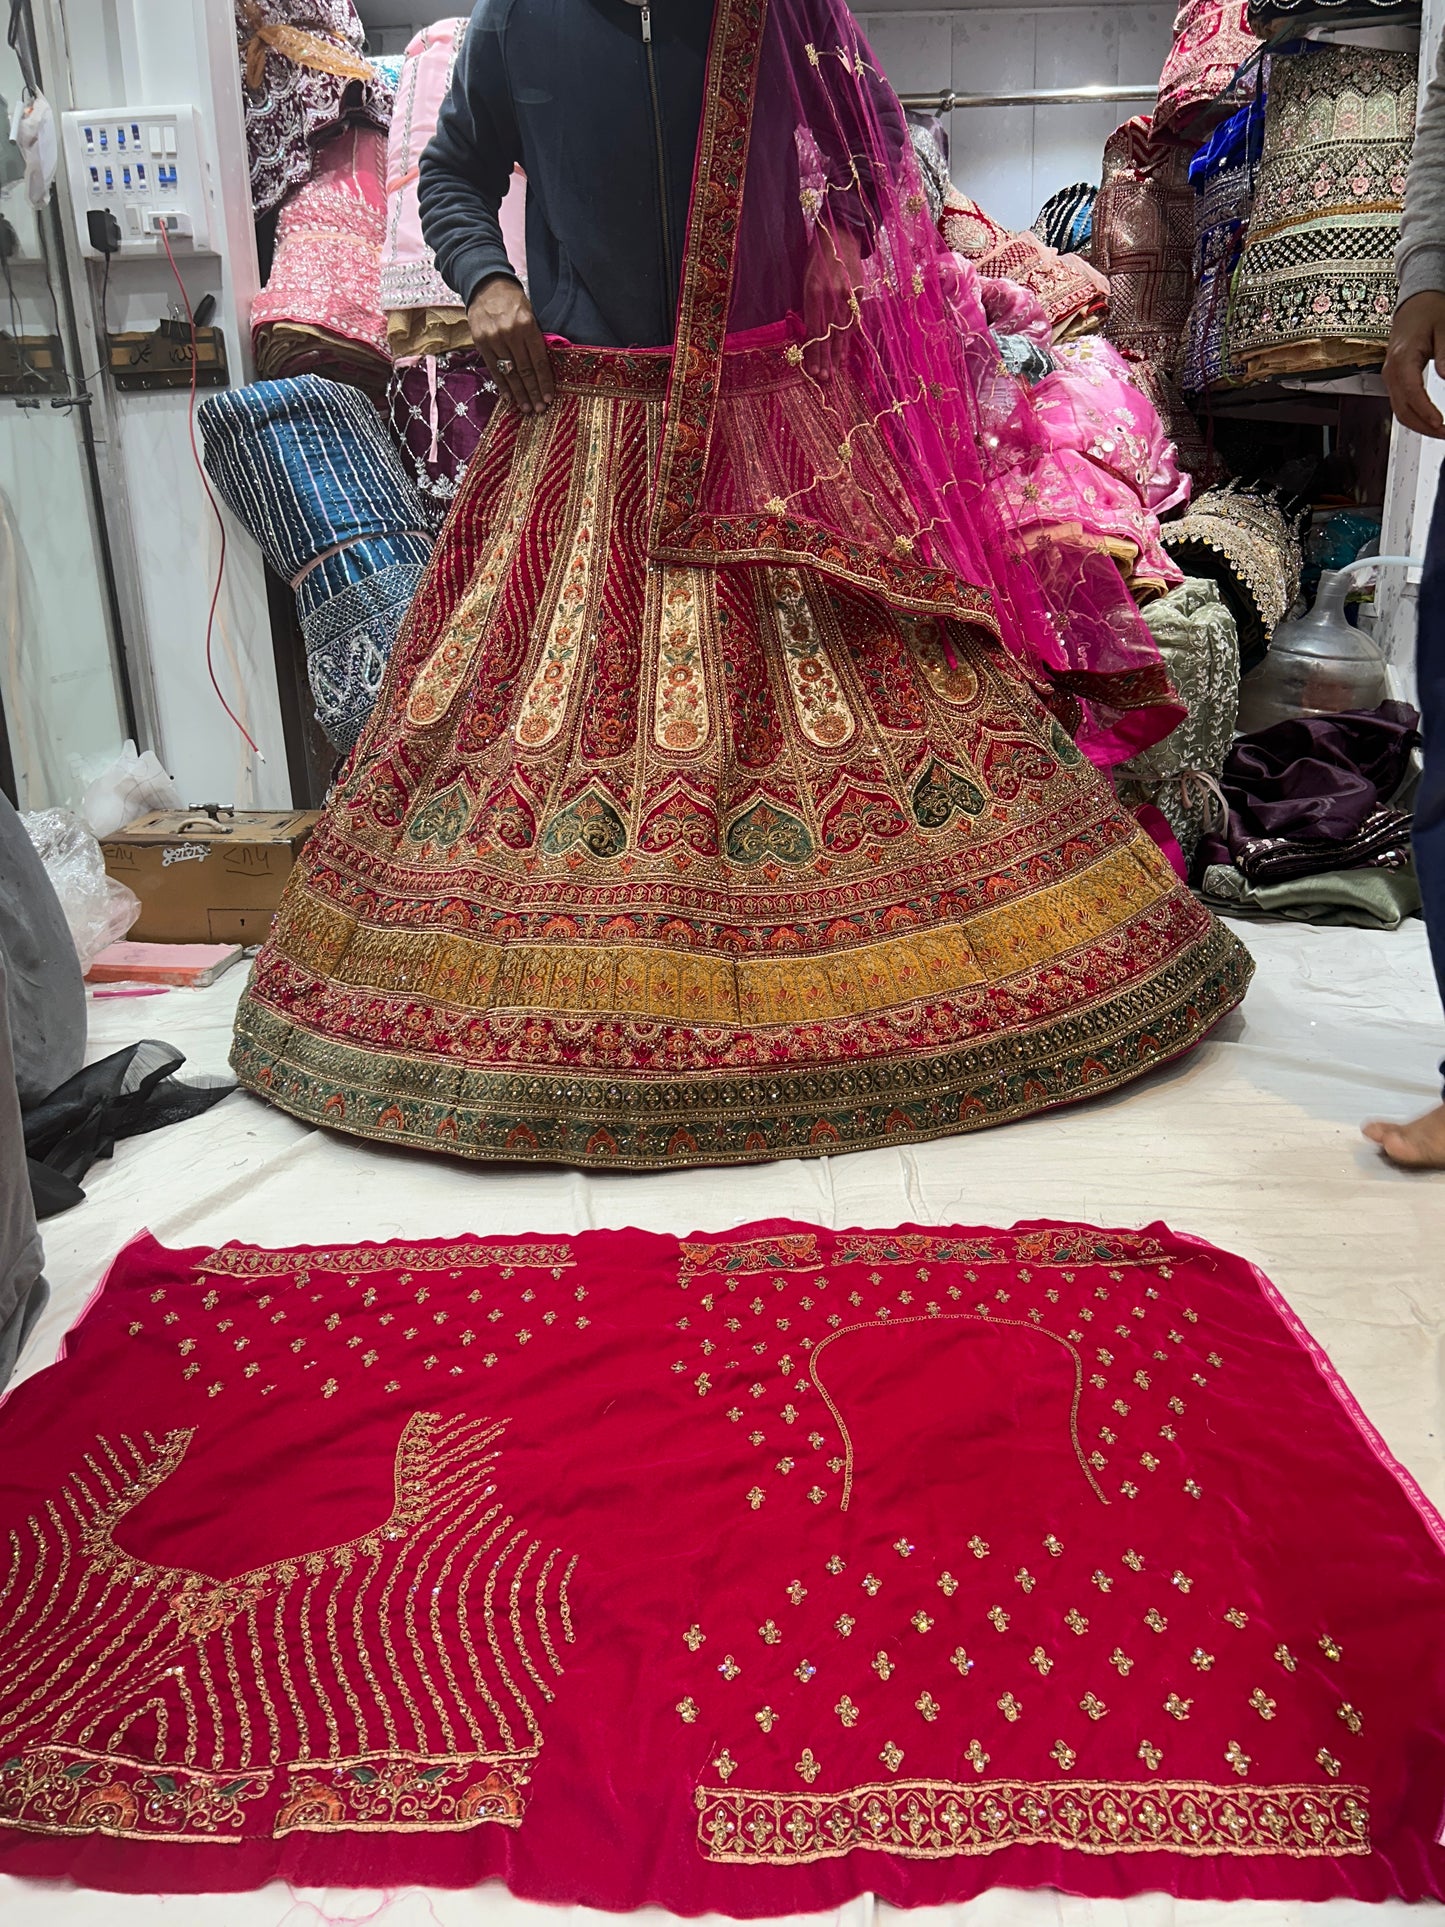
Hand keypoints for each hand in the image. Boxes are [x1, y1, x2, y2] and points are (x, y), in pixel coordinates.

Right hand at [467, 276, 553, 416]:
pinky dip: (502, 384)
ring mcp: (494, 339)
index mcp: (526, 326)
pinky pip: (493, 369)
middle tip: (539, 409)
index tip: (549, 398)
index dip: (544, 381)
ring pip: (509, 373)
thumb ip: (535, 339)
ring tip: (526, 408)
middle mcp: (510, 334)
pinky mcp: (481, 343)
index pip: (538, 360)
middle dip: (533, 392)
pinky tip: (509, 397)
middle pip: (524, 370)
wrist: (486, 286)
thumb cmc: (513, 301)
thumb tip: (543, 368)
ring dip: (519, 393)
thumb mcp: (530, 314)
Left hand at [802, 234, 861, 372]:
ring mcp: (848, 296)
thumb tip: (809, 333)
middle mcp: (832, 297)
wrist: (842, 235)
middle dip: (826, 360)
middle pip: (829, 336)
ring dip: (838, 354)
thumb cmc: (818, 257)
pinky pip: (852, 322)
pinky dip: (848, 338)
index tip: (812, 372)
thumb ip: (808, 305)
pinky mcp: (858, 294)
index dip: (814, 353)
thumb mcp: (806, 279)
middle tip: (824, 380)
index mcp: (815, 292)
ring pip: (842, 332)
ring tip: (834, 373)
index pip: (814, 331)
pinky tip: (845, 354)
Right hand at [1384, 291, 1444, 437]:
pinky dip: (1415, 416)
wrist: (1415, 303)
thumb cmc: (1429, 311)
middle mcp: (1391, 371)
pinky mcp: (1395, 380)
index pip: (1411, 394)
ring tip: (1440, 431)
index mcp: (1402, 358)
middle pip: (1402, 410)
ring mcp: (1390, 377)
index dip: (1426, 412)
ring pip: (1400, 411)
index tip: (1441, 424)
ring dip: (1419, 425)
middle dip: (1424, 427)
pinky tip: (1429, 420)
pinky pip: (1401, 404)